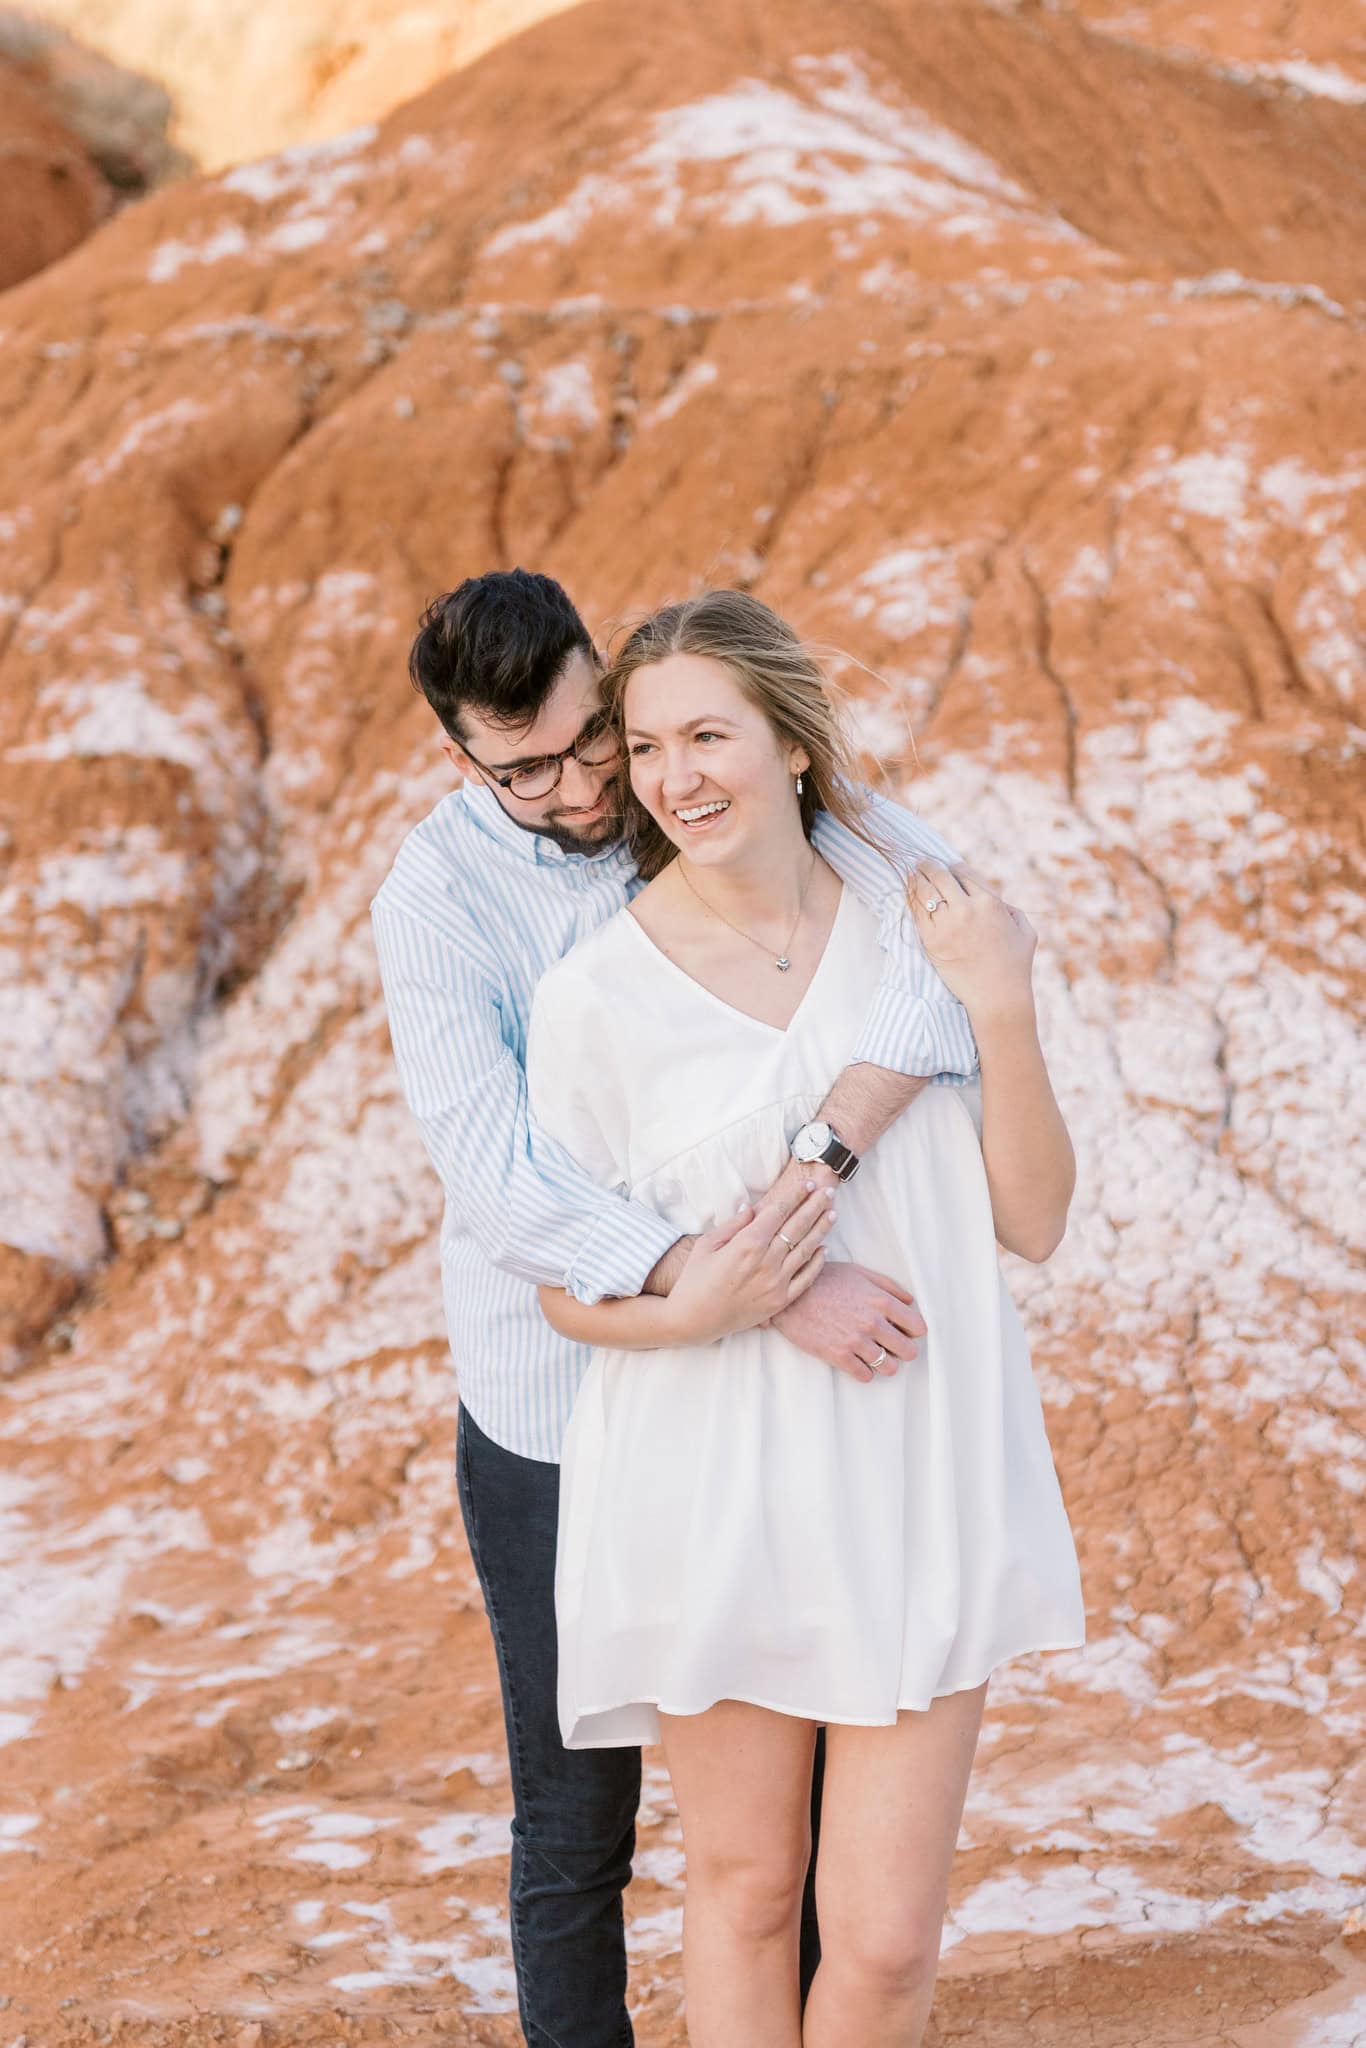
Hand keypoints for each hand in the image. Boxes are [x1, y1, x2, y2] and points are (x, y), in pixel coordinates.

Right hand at [665, 1182, 835, 1344]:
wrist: (694, 1320)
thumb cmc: (695, 1279)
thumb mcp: (707, 1244)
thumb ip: (733, 1224)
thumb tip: (752, 1208)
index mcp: (747, 1244)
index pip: (778, 1212)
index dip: (795, 1196)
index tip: (808, 1184)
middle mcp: (766, 1261)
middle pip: (797, 1227)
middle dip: (815, 1206)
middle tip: (829, 1191)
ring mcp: (776, 1283)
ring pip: (806, 1250)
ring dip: (821, 1229)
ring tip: (833, 1213)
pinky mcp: (780, 1301)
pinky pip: (806, 1278)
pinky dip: (817, 1263)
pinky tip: (824, 1249)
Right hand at [771, 1261, 926, 1382]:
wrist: (790, 1296)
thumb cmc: (825, 1280)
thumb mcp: (859, 1273)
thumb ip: (889, 1286)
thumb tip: (910, 1301)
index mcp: (881, 1301)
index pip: (918, 1327)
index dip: (913, 1331)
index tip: (904, 1331)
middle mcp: (873, 1323)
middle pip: (908, 1351)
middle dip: (903, 1350)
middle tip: (891, 1346)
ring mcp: (857, 1342)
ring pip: (889, 1368)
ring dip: (885, 1363)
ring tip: (874, 1355)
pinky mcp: (839, 1356)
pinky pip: (866, 1376)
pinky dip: (865, 1371)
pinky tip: (857, 1361)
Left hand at [908, 858, 1036, 1022]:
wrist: (998, 997)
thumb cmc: (1016, 966)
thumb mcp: (1025, 931)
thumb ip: (1012, 910)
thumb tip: (999, 901)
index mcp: (991, 903)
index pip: (965, 873)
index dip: (954, 867)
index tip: (948, 866)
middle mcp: (967, 909)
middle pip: (941, 877)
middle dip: (929, 866)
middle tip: (922, 861)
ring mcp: (947, 925)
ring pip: (925, 892)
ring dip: (916, 878)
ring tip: (911, 872)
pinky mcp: (931, 941)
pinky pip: (915, 913)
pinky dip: (910, 899)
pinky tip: (907, 892)